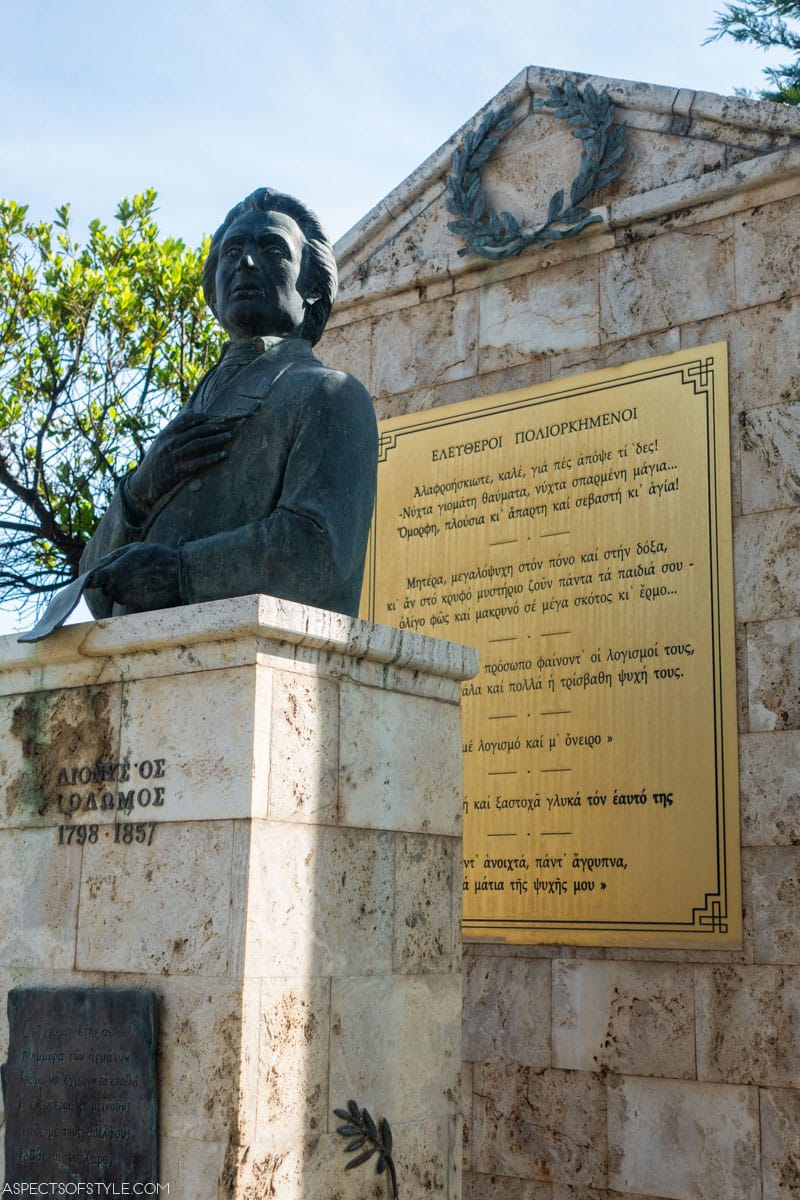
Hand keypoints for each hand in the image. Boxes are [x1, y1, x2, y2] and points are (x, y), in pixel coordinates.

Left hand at [85, 543, 180, 611]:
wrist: (181, 573)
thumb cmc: (158, 556)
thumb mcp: (135, 547)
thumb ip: (114, 555)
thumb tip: (99, 562)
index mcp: (113, 572)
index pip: (93, 579)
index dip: (93, 579)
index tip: (95, 578)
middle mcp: (117, 588)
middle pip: (108, 589)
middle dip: (114, 583)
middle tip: (132, 574)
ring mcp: (129, 600)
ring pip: (120, 597)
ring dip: (127, 590)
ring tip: (144, 580)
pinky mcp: (139, 608)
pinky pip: (134, 604)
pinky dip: (139, 598)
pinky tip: (151, 589)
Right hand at [125, 410, 240, 517]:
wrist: (142, 485)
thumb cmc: (156, 463)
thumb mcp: (162, 444)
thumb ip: (177, 434)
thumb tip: (198, 425)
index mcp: (166, 433)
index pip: (188, 419)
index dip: (206, 417)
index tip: (220, 417)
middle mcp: (169, 442)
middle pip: (196, 430)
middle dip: (215, 426)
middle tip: (231, 425)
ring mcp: (173, 456)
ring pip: (198, 444)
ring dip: (216, 439)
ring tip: (230, 436)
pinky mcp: (177, 471)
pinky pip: (198, 463)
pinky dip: (212, 458)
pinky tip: (224, 455)